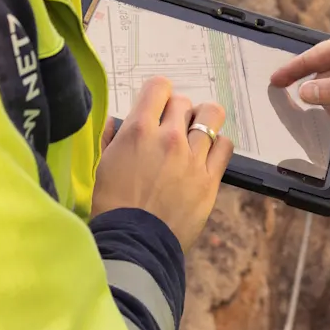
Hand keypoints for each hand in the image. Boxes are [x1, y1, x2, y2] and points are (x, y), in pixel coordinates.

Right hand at [92, 77, 233, 250]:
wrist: (134, 243)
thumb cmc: (113, 206)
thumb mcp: (104, 165)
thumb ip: (114, 138)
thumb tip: (120, 122)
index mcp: (138, 130)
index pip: (159, 86)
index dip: (159, 93)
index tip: (157, 105)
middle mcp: (168, 137)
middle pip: (184, 102)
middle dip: (177, 112)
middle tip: (171, 129)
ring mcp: (192, 157)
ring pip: (211, 115)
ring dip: (202, 122)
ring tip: (195, 136)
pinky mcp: (209, 179)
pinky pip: (225, 144)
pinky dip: (217, 144)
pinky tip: (206, 155)